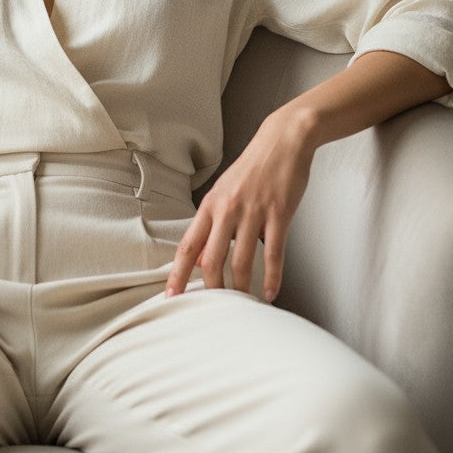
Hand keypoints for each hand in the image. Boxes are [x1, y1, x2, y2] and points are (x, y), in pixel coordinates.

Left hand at [165, 108, 314, 302]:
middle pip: (212, 259)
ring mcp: (253, 212)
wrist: (282, 141)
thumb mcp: (225, 193)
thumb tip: (204, 258)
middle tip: (213, 311)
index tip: (171, 295)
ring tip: (244, 306)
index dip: (178, 273)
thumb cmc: (252, 169)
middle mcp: (227, 210)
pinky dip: (272, 278)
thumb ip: (214, 224)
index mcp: (210, 205)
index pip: (188, 246)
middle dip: (211, 289)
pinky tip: (271, 293)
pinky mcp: (279, 214)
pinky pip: (274, 253)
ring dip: (242, 288)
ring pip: (242, 261)